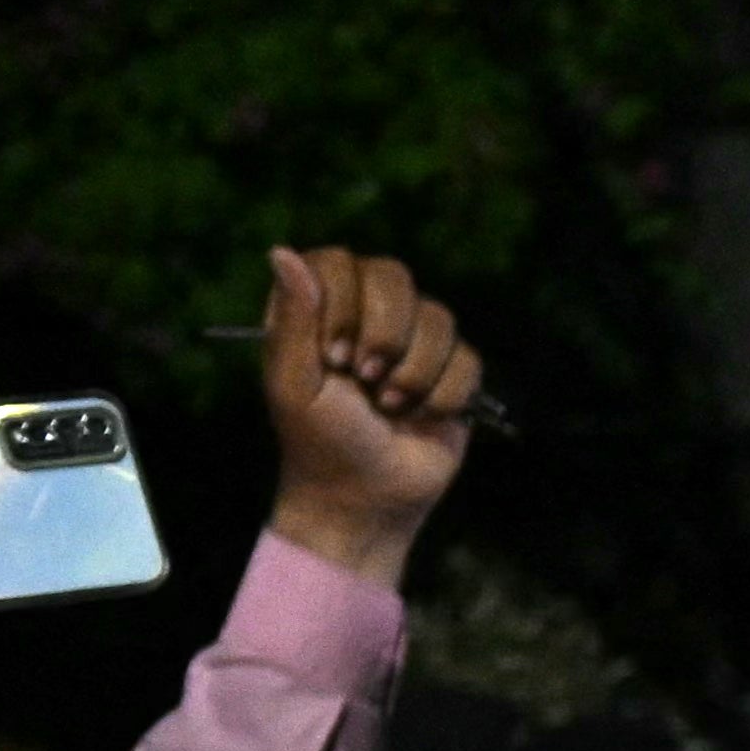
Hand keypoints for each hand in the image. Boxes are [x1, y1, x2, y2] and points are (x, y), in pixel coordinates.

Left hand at [257, 246, 486, 576]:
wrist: (368, 500)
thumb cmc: (320, 444)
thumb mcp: (294, 384)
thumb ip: (293, 318)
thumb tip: (282, 251)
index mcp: (318, 312)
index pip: (337, 263)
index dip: (342, 301)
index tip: (331, 354)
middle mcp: (366, 317)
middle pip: (393, 276)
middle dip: (385, 332)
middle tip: (363, 377)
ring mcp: (413, 344)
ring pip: (437, 316)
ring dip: (414, 370)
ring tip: (390, 406)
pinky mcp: (451, 374)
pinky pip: (467, 358)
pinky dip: (445, 393)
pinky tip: (422, 416)